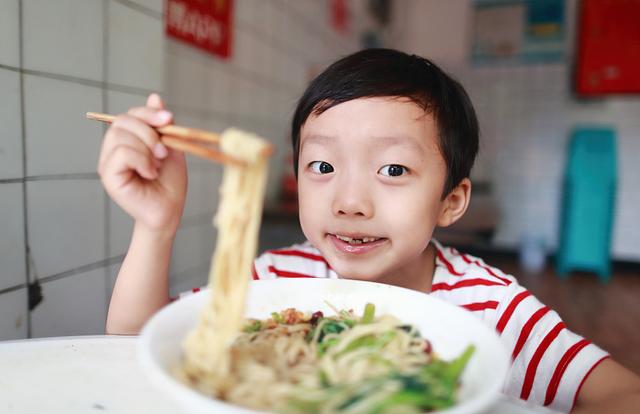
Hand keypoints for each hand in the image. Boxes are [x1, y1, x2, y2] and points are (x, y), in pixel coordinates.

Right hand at [98, 93, 186, 234]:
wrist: (170, 210)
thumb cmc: (169, 182)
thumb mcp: (171, 147)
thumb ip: (162, 125)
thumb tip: (154, 96)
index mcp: (128, 140)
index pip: (130, 114)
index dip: (149, 113)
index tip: (169, 119)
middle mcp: (113, 149)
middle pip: (123, 121)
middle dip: (149, 132)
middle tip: (163, 152)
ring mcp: (108, 162)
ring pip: (121, 137)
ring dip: (146, 149)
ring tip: (156, 166)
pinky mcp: (108, 176)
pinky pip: (122, 154)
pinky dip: (141, 160)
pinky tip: (150, 174)